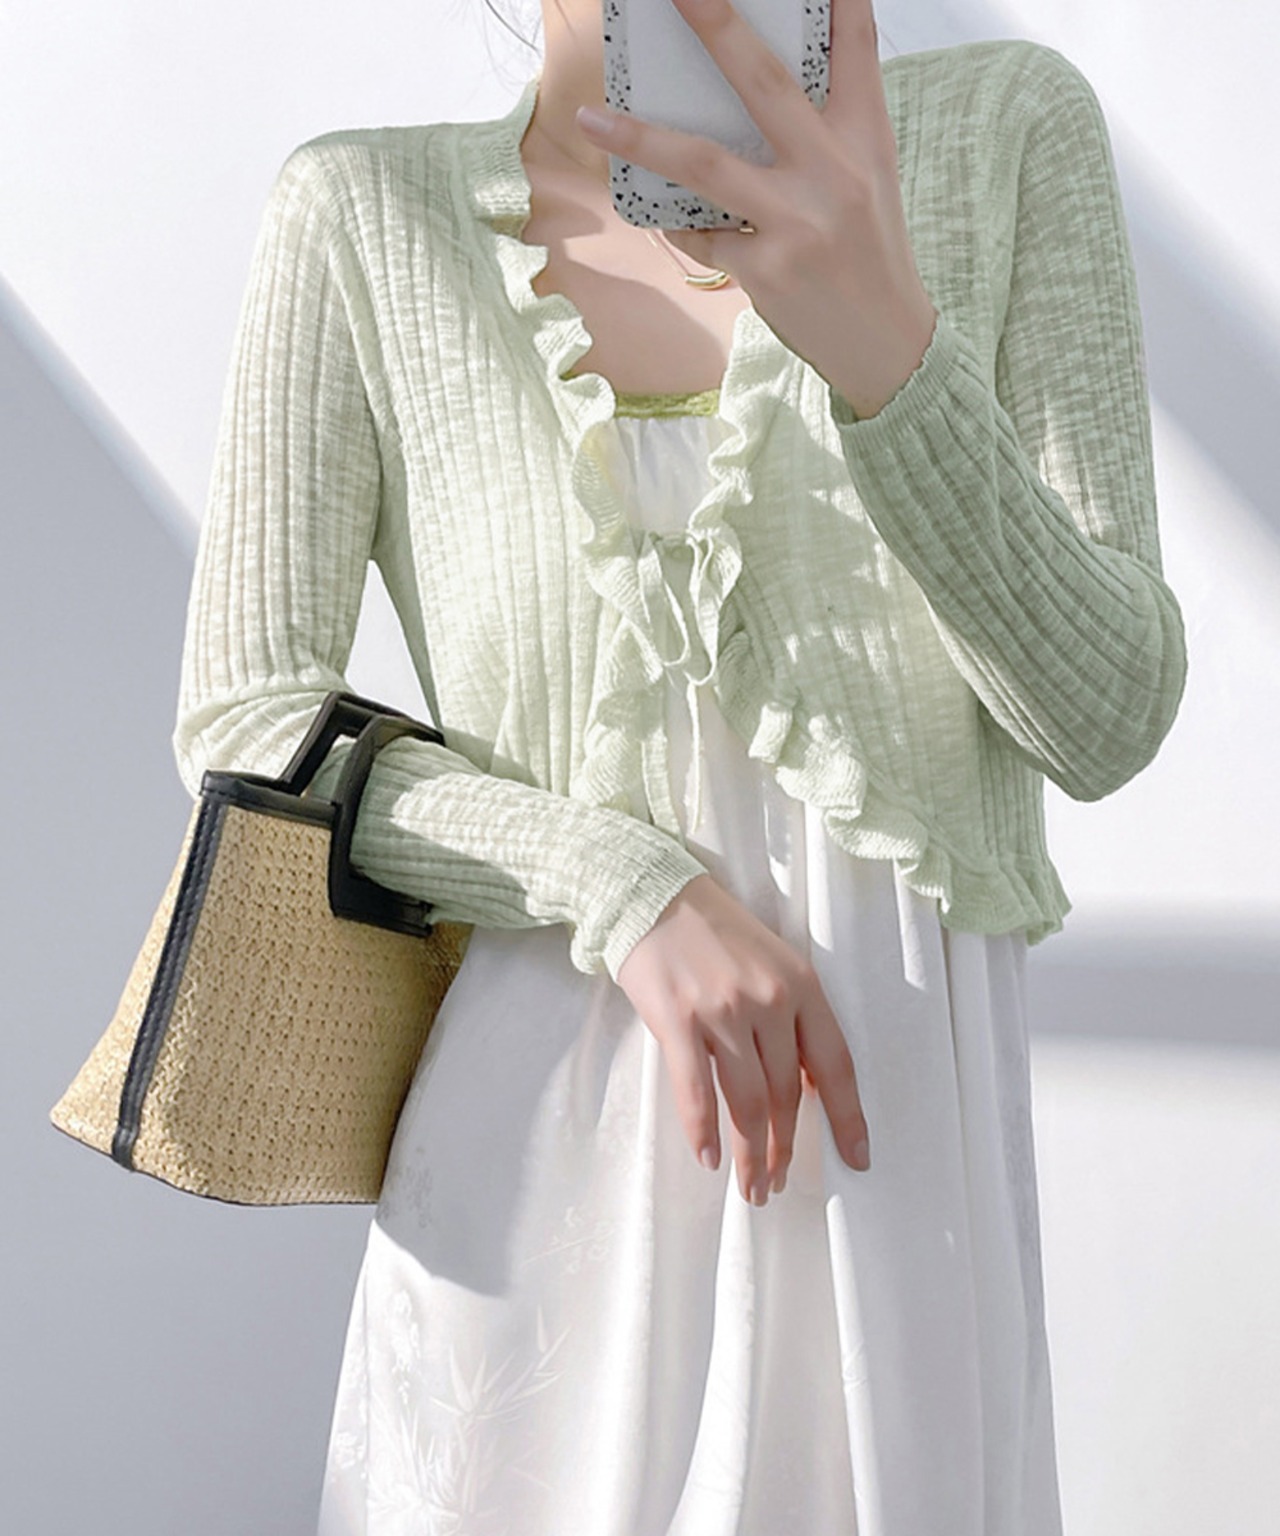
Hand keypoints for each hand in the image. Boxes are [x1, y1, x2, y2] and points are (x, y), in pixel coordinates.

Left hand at [575, 0, 938, 418]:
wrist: (887, 346)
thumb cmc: (870, 256)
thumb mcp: (868, 181)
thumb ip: (825, 134)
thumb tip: (757, 93)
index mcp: (866, 140)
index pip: (855, 47)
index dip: (836, 0)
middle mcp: (834, 172)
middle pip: (765, 83)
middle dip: (717, 26)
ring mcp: (797, 222)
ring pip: (704, 163)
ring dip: (640, 137)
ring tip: (589, 117)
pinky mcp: (766, 269)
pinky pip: (701, 234)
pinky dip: (681, 224)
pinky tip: (672, 218)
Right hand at [616, 874, 871, 1204]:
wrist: (653, 895)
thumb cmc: (714, 931)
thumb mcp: (772, 962)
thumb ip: (792, 1016)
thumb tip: (804, 1086)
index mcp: (801, 985)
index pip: (836, 1064)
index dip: (848, 1117)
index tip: (857, 1158)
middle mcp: (768, 1000)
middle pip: (788, 1093)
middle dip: (786, 1148)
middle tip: (779, 1184)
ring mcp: (722, 1011)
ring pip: (747, 1101)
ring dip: (750, 1153)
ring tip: (751, 1186)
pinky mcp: (678, 1020)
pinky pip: (696, 1090)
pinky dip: (703, 1130)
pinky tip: (708, 1158)